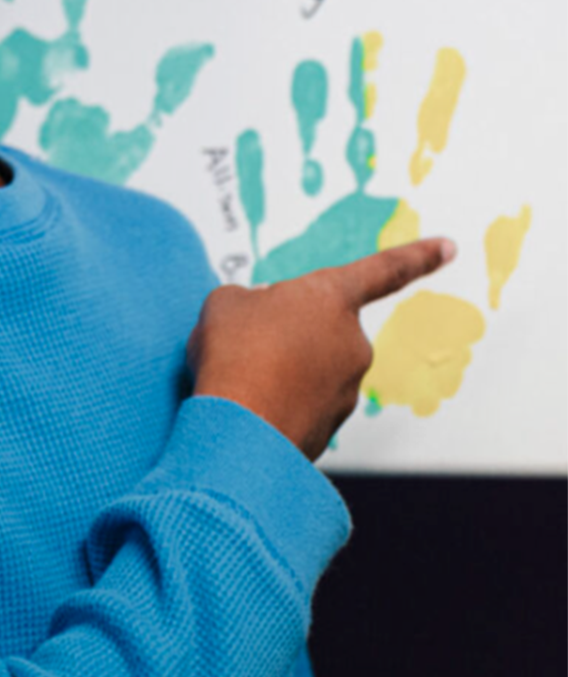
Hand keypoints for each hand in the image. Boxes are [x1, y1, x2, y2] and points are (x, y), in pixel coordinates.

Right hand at [186, 238, 455, 459]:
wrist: (237, 431)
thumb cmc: (234, 356)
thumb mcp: (227, 303)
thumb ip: (252, 301)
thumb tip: (259, 319)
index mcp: (331, 297)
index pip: (382, 270)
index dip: (417, 256)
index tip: (448, 245)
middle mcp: (352, 342)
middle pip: (321, 327)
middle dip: (288, 333)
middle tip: (245, 343)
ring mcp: (346, 388)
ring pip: (310, 368)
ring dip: (280, 369)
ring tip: (240, 377)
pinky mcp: (331, 426)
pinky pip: (302, 403)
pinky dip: (278, 401)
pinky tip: (249, 405)